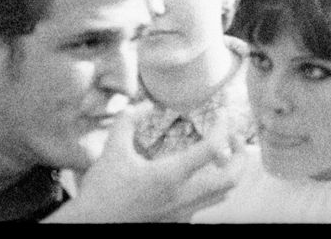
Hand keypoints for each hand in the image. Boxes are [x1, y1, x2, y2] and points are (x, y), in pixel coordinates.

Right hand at [44, 110, 240, 222]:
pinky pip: (206, 205)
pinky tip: (199, 177)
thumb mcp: (111, 151)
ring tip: (221, 155)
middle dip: (241, 155)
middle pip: (231, 178)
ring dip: (228, 172)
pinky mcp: (177, 222)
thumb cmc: (100, 191)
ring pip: (222, 194)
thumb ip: (127, 122)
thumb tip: (145, 103)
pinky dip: (212, 189)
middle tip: (234, 138)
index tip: (223, 115)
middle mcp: (182, 196)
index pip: (213, 148)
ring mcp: (182, 213)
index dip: (224, 127)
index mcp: (169, 175)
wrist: (90, 227)